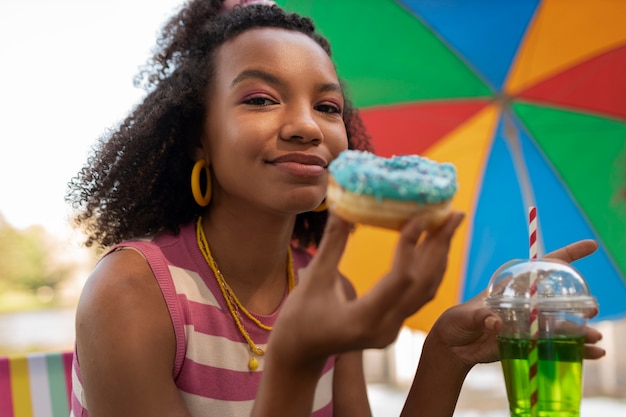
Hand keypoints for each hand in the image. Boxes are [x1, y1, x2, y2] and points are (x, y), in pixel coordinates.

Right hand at [268, 211, 464, 364]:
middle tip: (453, 213)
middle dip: (440, 245)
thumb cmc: (298, 320)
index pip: (401, 277)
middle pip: (423, 283)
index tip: (420, 214)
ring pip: (426, 290)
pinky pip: (419, 295)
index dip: (411, 243)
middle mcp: (386, 328)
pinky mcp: (392, 325)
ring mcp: (392, 329)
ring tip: (448, 224)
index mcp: (365, 319)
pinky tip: (431, 248)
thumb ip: (331, 244)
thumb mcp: (313, 280)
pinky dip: (428, 269)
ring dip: (438, 256)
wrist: (299, 354)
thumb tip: (343, 208)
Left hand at [425, 238, 604, 367]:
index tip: (590, 246)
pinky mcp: (529, 345)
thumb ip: (480, 316)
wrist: (451, 348)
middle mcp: (525, 304)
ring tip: (595, 336)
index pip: (542, 267)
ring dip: (581, 329)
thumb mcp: (464, 315)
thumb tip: (496, 323)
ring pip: (561, 324)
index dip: (567, 256)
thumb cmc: (455, 323)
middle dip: (578, 300)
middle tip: (590, 308)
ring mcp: (529, 325)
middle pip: (558, 297)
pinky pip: (556, 346)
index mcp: (511, 287)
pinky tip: (594, 353)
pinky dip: (577, 350)